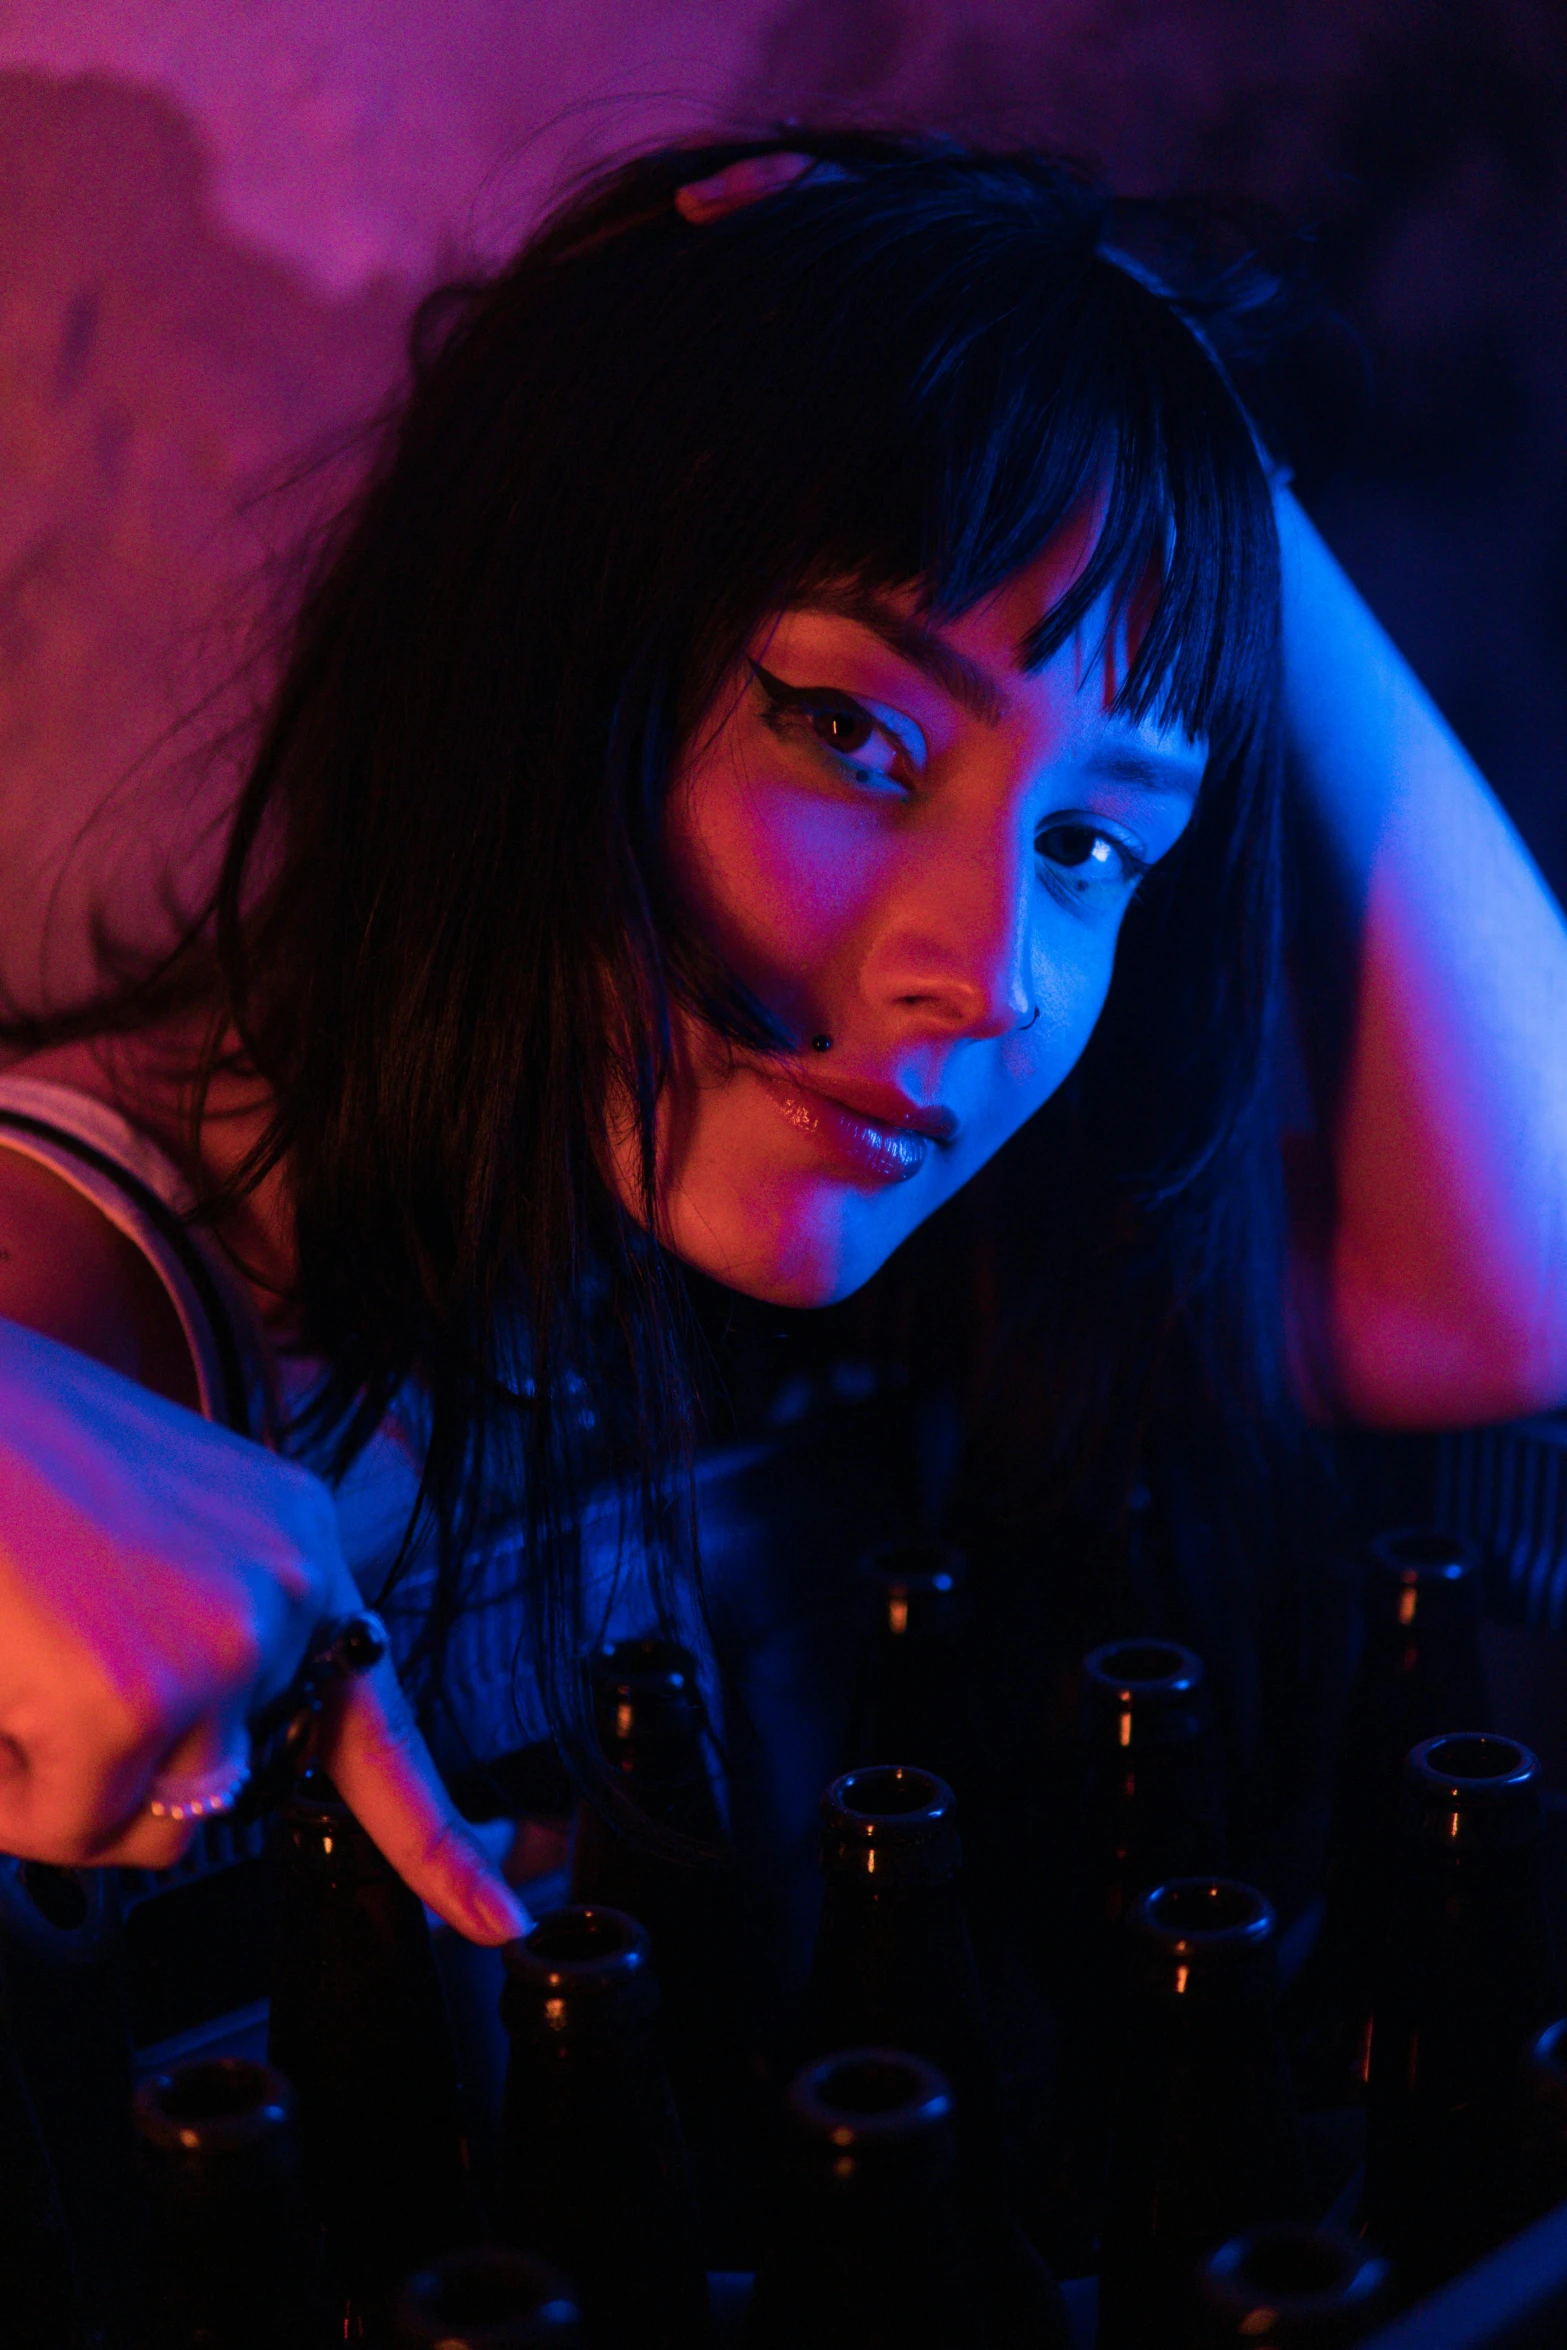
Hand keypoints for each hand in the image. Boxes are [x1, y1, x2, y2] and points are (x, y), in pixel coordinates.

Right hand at [0, 1317, 527, 1943]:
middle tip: (43, 1675)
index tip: (495, 1917)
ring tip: (14, 1671)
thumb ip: (199, 1632)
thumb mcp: (145, 1528)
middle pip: (224, 1790)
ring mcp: (225, 1648)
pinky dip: (10, 1792)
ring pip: (146, 1823)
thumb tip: (190, 1766)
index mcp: (295, 1539)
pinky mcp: (138, 1701)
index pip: (378, 1723)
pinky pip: (68, 1828)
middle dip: (123, 1775)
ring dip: (60, 1784)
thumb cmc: (8, 1455)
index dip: (438, 1840)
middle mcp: (289, 1592)